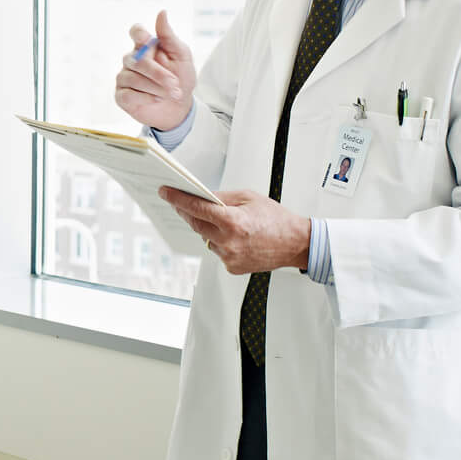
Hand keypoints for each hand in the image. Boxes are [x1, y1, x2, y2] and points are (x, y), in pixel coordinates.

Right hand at [114, 11, 195, 131]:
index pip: (135, 32)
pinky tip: (155, 99)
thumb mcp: (181, 56)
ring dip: (156, 88)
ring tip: (171, 94)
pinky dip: (146, 98)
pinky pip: (129, 94)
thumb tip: (162, 12)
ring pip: (134, 78)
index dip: (138, 34)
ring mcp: (124, 77)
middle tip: (176, 85)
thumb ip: (169, 36)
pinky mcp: (121, 95)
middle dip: (159, 74)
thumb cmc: (181, 78)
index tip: (148, 41)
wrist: (179, 107)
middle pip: (137, 60)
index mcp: (145, 46)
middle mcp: (131, 60)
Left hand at [159, 189, 310, 275]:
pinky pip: (216, 250)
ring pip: (205, 238)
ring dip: (206, 228)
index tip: (165, 192)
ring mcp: (229, 257)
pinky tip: (233, 236)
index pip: (196, 208)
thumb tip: (202, 196)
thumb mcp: (249, 198)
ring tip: (220, 220)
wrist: (295, 244)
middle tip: (179, 202)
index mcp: (233, 222)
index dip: (177, 199)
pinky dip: (219, 241)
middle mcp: (228, 242)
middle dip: (186, 212)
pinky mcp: (232, 267)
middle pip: (195, 224)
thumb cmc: (277, 220)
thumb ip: (223, 197)